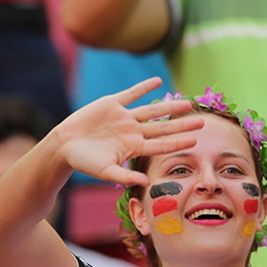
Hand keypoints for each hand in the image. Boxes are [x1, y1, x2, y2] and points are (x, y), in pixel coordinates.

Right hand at [50, 77, 203, 186]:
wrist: (64, 145)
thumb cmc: (84, 162)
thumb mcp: (105, 171)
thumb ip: (125, 177)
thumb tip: (146, 184)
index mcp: (133, 148)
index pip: (160, 145)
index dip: (177, 143)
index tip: (194, 141)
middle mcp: (132, 132)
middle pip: (162, 127)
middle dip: (181, 125)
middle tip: (202, 121)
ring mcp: (123, 117)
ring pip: (151, 110)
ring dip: (169, 107)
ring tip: (187, 103)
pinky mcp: (112, 104)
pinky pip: (131, 94)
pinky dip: (144, 87)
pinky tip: (157, 82)